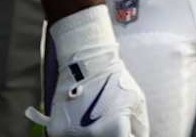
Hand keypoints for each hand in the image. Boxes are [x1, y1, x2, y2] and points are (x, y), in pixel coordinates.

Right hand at [27, 6, 148, 136]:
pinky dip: (76, 132)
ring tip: (94, 114)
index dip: (128, 136)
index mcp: (115, 129)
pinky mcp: (56, 132)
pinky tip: (81, 119)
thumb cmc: (116, 82)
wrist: (85, 64)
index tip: (127, 130)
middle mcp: (92, 135)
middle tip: (109, 121)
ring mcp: (71, 135)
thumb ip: (139, 127)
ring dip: (93, 133)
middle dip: (111, 134)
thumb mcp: (136, 102)